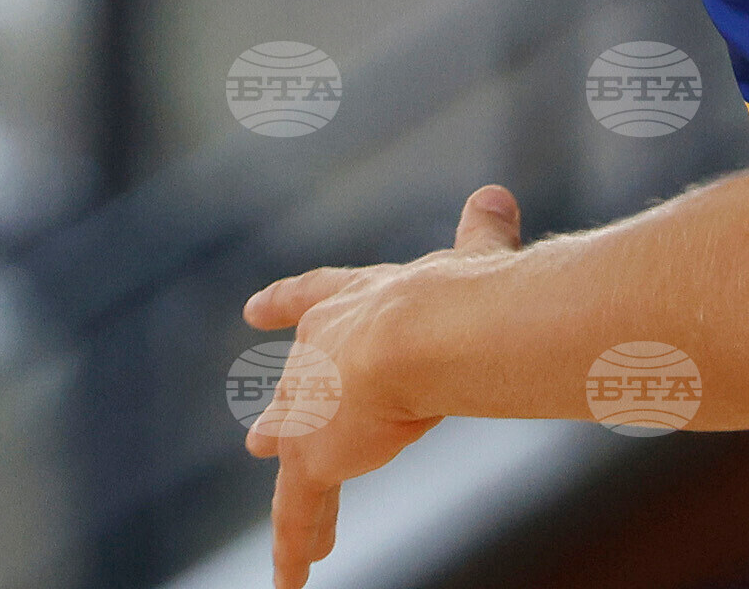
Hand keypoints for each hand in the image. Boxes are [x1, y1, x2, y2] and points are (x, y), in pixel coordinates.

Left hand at [243, 180, 523, 588]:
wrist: (426, 331)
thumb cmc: (458, 290)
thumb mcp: (471, 258)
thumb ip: (480, 233)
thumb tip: (496, 197)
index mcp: (356, 299)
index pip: (314, 297)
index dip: (285, 304)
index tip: (253, 310)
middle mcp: (319, 350)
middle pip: (294, 389)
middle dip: (280, 416)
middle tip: (257, 436)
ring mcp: (308, 407)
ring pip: (294, 456)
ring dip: (294, 493)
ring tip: (291, 525)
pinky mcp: (309, 460)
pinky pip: (297, 514)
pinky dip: (295, 549)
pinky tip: (291, 580)